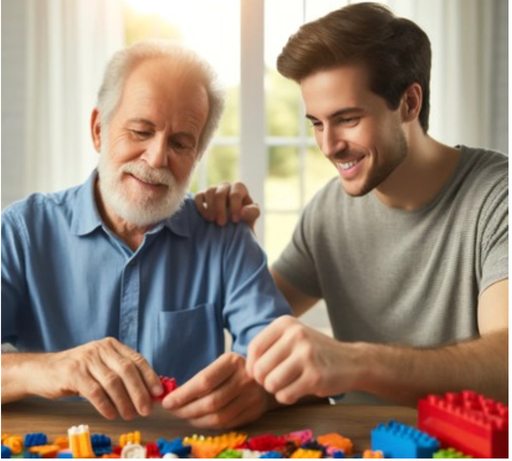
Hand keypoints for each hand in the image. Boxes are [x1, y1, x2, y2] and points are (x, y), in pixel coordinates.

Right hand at [35, 338, 162, 419]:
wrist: (44, 371)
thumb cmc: (79, 372)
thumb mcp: (102, 366)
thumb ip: (122, 374)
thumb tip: (149, 392)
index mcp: (112, 345)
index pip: (137, 359)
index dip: (150, 376)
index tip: (158, 393)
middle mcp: (101, 348)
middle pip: (127, 371)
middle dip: (139, 392)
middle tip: (146, 410)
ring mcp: (86, 359)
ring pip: (112, 382)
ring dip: (124, 402)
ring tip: (130, 415)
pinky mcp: (73, 373)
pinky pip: (95, 392)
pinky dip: (106, 406)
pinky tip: (112, 415)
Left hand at [162, 352, 274, 428]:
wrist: (267, 375)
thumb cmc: (236, 369)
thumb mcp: (223, 363)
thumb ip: (202, 377)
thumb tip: (173, 395)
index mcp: (233, 361)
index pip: (204, 381)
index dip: (183, 394)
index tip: (167, 402)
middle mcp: (245, 378)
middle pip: (210, 402)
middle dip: (186, 410)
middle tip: (173, 411)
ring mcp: (252, 397)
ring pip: (218, 417)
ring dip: (195, 420)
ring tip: (184, 416)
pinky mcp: (255, 412)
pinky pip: (226, 424)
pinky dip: (208, 425)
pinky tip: (199, 420)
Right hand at [194, 182, 259, 229]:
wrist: (232, 228)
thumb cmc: (244, 220)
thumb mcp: (251, 217)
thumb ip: (252, 212)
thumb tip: (243, 211)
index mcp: (239, 188)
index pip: (236, 193)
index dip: (235, 207)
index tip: (235, 221)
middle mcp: (226, 186)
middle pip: (220, 193)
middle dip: (220, 209)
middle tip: (221, 223)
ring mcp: (213, 189)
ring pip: (209, 192)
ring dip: (210, 207)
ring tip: (212, 220)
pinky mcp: (202, 195)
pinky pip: (198, 196)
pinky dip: (200, 206)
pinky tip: (205, 217)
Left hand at [246, 316, 356, 403]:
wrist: (352, 362)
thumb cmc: (315, 352)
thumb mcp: (292, 337)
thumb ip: (268, 347)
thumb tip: (243, 369)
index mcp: (286, 323)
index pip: (253, 348)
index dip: (252, 366)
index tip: (260, 373)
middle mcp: (295, 335)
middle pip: (259, 369)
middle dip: (264, 381)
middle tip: (278, 380)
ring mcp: (306, 355)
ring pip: (270, 383)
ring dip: (276, 390)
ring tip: (290, 383)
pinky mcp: (315, 376)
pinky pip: (285, 395)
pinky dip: (288, 397)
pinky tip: (300, 389)